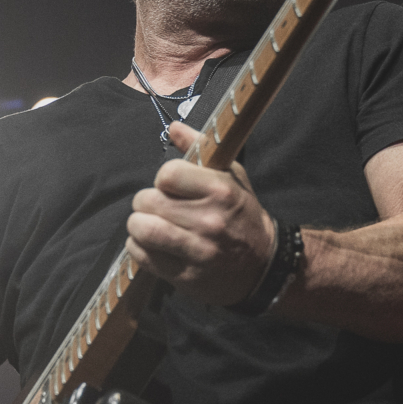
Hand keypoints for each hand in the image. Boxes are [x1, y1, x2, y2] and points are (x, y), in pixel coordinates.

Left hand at [126, 121, 276, 306]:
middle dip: (148, 202)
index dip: (164, 178)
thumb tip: (173, 127)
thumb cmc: (242, 215)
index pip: (167, 174)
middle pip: (146, 201)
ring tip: (152, 225)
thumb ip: (201, 148)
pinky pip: (141, 256)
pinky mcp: (184, 276)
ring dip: (140, 226)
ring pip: (140, 230)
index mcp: (220, 191)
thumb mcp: (232, 177)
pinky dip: (140, 248)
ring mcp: (196, 252)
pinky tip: (156, 245)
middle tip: (159, 207)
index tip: (172, 186)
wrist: (262, 265)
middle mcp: (208, 221)